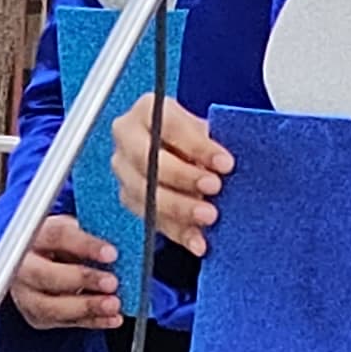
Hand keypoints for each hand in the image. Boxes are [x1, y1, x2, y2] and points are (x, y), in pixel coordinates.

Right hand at [2, 214, 125, 332]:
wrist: (41, 260)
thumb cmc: (61, 242)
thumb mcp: (73, 228)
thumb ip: (91, 232)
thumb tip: (123, 236)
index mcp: (35, 235)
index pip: (57, 237)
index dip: (85, 245)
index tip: (111, 253)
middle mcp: (23, 265)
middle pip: (45, 275)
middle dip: (81, 279)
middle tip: (111, 282)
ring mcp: (26, 294)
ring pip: (50, 306)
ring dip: (85, 306)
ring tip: (113, 304)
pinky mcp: (36, 315)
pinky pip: (63, 322)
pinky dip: (91, 321)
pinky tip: (111, 318)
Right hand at [112, 98, 227, 255]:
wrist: (177, 149)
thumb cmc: (190, 135)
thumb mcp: (203, 128)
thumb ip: (211, 142)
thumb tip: (226, 163)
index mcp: (146, 111)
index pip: (169, 126)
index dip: (197, 146)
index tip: (225, 162)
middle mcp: (127, 138)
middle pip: (148, 160)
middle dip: (183, 176)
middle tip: (214, 186)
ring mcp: (124, 170)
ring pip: (145, 193)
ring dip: (179, 208)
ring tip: (209, 216)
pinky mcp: (129, 199)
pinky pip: (151, 219)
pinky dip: (177, 232)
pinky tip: (196, 240)